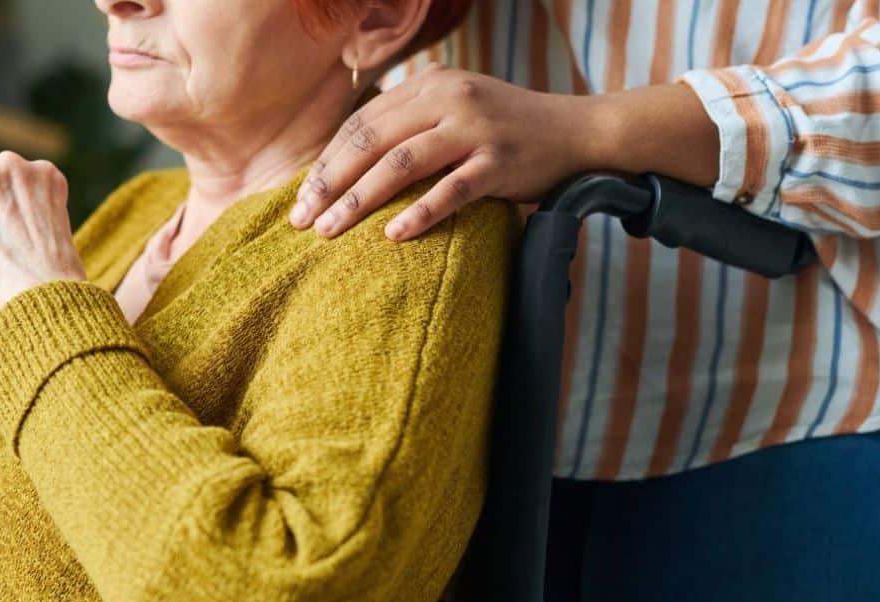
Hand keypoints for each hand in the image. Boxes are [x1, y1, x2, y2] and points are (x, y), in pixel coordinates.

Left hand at [290, 66, 719, 241]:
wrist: (579, 132)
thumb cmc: (505, 132)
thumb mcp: (453, 113)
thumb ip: (410, 127)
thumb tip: (348, 164)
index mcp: (429, 85)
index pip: (361, 123)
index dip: (326, 162)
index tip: (300, 198)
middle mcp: (448, 99)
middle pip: (371, 141)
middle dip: (329, 183)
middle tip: (301, 220)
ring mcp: (475, 129)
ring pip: (401, 164)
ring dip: (359, 200)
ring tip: (330, 231)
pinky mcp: (500, 162)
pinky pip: (452, 190)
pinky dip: (420, 213)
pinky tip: (392, 236)